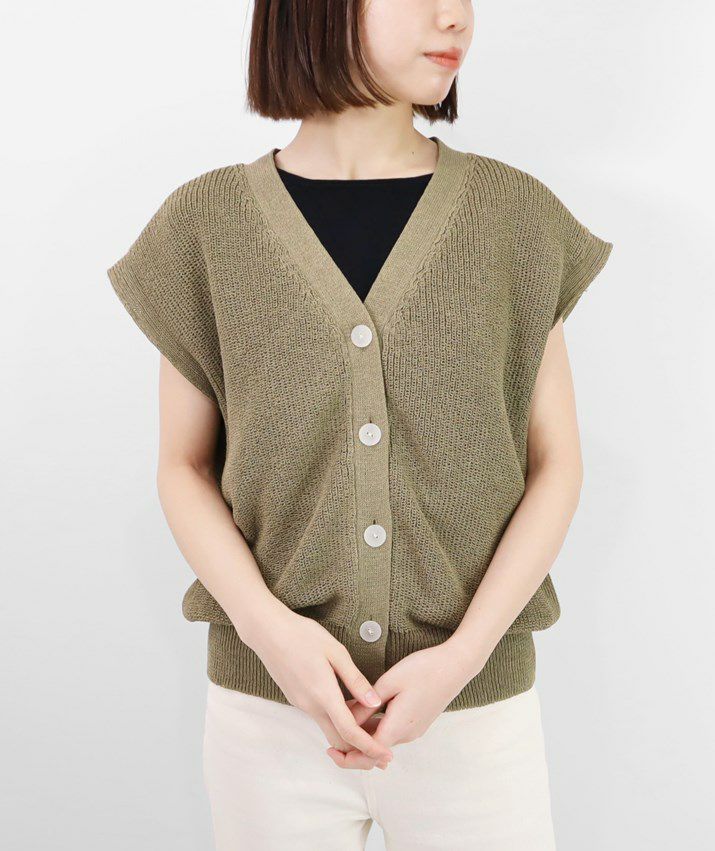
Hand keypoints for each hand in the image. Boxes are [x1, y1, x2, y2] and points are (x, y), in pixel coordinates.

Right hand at [241, 603, 393, 768]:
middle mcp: (310, 706)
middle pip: (338, 740)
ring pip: (329, 729)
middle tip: (384, 744)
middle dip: (361, 749)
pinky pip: (320, 717)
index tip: (387, 755)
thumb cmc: (302, 635)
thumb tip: (375, 702)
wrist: (267, 632)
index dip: (370, 747)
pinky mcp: (296, 698)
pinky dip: (338, 720)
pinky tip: (351, 706)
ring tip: (372, 723)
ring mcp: (301, 704)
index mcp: (323, 694)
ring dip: (350, 733)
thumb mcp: (335, 652)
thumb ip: (355, 679)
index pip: (349, 732)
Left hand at [326, 638, 484, 770]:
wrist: (456, 665)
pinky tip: (365, 710)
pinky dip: (376, 726)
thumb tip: (346, 719)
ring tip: (345, 713)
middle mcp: (407, 734)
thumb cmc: (423, 669)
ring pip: (383, 739)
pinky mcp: (418, 721)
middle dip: (352, 744)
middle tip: (332, 726)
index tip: (329, 750)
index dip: (347, 756)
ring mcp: (414, 729)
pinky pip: (392, 731)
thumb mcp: (390, 682)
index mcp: (398, 727)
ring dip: (364, 733)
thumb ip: (366, 704)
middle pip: (374, 750)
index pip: (367, 754)